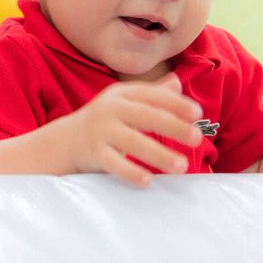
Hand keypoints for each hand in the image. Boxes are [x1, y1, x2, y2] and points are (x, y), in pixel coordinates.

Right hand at [65, 74, 203, 186]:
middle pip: (145, 115)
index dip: (175, 103)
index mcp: (122, 95)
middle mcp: (111, 109)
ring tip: (182, 165)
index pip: (152, 95)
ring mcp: (102, 132)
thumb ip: (151, 93)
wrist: (65, 140)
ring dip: (159, 154)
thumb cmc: (104, 120)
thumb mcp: (123, 101)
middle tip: (197, 137)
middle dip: (172, 125)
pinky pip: (114, 163)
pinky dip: (130, 172)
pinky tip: (148, 181)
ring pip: (133, 142)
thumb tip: (178, 82)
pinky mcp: (94, 153)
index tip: (197, 114)